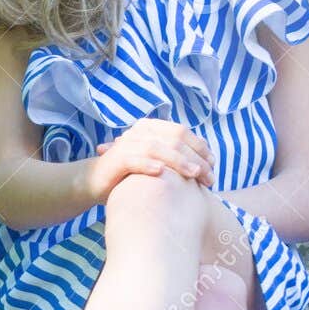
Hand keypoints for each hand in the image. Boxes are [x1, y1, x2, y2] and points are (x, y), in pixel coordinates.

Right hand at [92, 117, 214, 201]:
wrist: (95, 180)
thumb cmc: (131, 174)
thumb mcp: (156, 161)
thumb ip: (176, 157)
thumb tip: (208, 160)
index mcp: (152, 129)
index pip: (182, 132)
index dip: (201, 148)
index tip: (213, 166)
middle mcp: (141, 132)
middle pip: (174, 139)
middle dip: (196, 158)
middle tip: (209, 177)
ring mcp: (128, 144)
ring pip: (158, 148)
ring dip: (178, 161)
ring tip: (194, 174)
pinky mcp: (115, 159)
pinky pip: (134, 159)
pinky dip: (148, 165)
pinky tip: (161, 173)